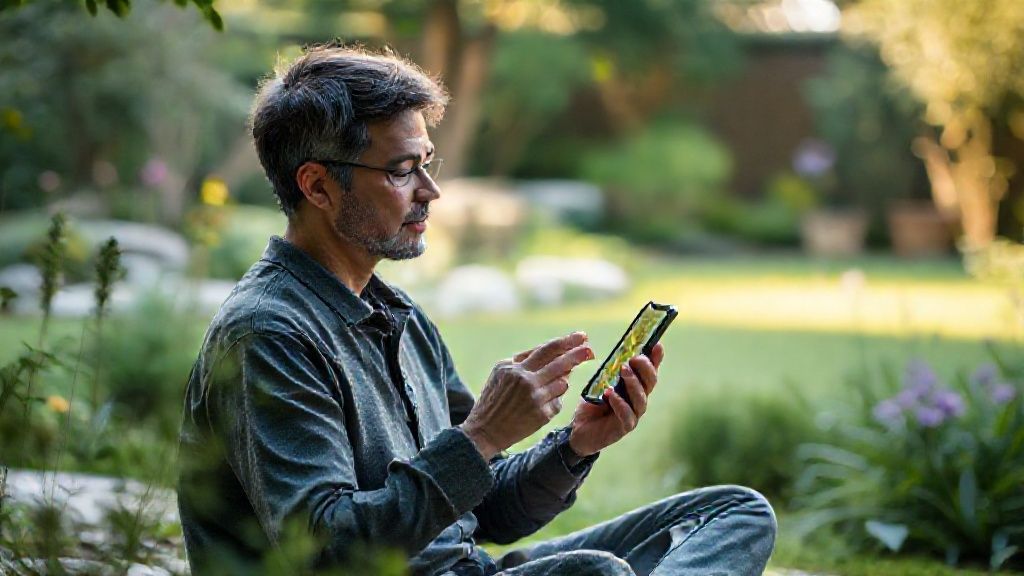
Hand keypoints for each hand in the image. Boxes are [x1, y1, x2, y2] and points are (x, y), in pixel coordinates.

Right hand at [461, 332, 593, 459]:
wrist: (484, 431)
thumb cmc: (492, 399)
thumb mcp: (500, 373)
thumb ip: (525, 361)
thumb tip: (554, 353)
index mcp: (514, 367)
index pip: (547, 349)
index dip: (566, 342)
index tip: (580, 337)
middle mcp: (525, 380)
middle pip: (560, 362)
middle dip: (578, 354)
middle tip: (591, 349)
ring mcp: (535, 398)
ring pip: (563, 383)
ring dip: (562, 382)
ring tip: (546, 388)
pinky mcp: (542, 414)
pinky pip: (558, 401)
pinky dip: (554, 400)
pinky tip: (540, 404)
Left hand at [568, 342, 664, 456]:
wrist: (579, 430)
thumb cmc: (594, 404)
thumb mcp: (601, 383)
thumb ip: (610, 371)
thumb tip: (617, 353)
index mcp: (635, 387)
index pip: (650, 371)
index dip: (656, 359)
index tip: (657, 345)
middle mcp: (638, 400)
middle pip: (650, 383)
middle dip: (645, 368)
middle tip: (634, 358)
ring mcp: (633, 415)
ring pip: (641, 399)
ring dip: (633, 383)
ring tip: (623, 370)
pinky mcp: (623, 428)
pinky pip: (627, 416)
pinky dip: (620, 404)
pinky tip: (610, 394)